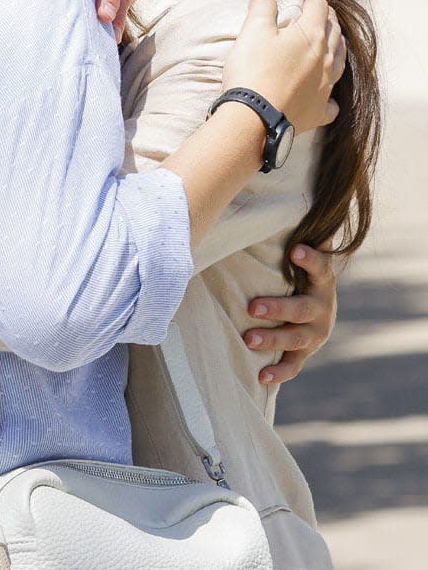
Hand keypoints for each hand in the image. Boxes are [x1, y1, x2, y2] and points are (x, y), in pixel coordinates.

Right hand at [222, 0, 345, 132]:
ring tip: (329, 41)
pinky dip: (330, 93)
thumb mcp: (253, 31)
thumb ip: (262, 8)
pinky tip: (325, 92)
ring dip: (336, 46)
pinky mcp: (318, 111)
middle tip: (314, 9)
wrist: (253, 118)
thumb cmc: (253, 71)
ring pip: (340, 60)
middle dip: (326, 15)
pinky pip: (332, 101)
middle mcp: (326, 59)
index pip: (318, 4)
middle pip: (334, 30)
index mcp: (312, 35)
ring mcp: (325, 86)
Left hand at [243, 243, 336, 384]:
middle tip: (252, 306)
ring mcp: (314, 333)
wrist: (311, 310)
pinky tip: (262, 376)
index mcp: (321, 280)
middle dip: (278, 307)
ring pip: (296, 338)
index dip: (311, 258)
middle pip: (303, 309)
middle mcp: (322, 307)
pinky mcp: (305, 353)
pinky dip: (279, 372)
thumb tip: (279, 193)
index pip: (322, 267)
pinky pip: (294, 365)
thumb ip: (290, 232)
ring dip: (272, 338)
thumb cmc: (293, 272)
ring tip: (247, 338)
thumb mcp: (295, 253)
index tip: (295, 247)